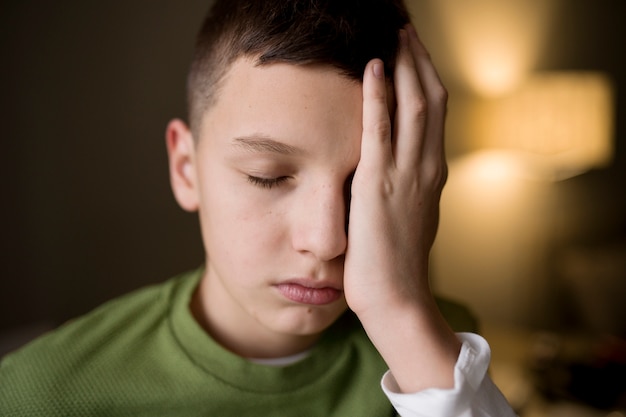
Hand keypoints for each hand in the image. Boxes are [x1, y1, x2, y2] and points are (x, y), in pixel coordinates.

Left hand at [343, 25, 459, 391]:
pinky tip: (372, 68)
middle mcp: (426, 167)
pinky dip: (378, 97)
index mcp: (432, 173)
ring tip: (394, 33)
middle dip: (419, 58)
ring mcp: (406, 175)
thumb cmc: (395, 262)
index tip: (413, 50)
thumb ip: (407, 186)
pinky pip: (380, 132)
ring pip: (414, 106)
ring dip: (404, 65)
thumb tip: (394, 166)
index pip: (434, 111)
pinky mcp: (378, 186)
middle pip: (430, 98)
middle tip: (405, 26)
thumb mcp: (409, 215)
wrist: (397, 299)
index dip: (425, 75)